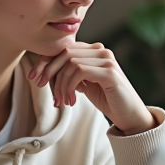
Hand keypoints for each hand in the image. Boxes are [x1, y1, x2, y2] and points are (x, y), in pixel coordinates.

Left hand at [28, 41, 155, 134]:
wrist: (129, 115)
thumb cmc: (108, 100)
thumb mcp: (84, 84)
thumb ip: (71, 74)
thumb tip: (48, 71)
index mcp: (94, 51)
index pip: (64, 48)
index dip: (46, 61)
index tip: (34, 77)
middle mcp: (101, 51)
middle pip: (64, 52)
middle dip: (49, 70)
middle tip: (41, 87)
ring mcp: (106, 60)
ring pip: (70, 63)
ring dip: (60, 84)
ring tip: (62, 101)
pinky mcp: (109, 72)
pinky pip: (79, 71)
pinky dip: (69, 86)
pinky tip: (71, 100)